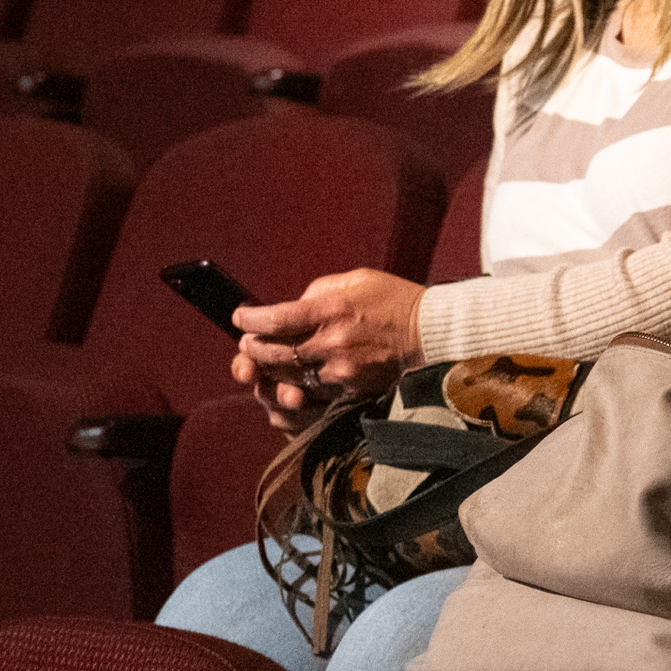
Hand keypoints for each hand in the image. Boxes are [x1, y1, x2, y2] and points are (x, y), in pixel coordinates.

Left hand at [230, 269, 426, 414]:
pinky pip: (311, 390)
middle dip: (252, 346)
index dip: (249, 320)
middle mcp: (332, 340)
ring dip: (270, 368)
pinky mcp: (350, 387)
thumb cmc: (393, 300)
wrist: (430, 332)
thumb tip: (293, 306)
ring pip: (287, 375)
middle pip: (273, 351)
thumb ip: (319, 291)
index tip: (240, 317)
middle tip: (247, 341)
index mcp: (332, 309)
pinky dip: (296, 384)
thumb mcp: (356, 280)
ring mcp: (340, 368)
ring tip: (265, 359)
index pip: (275, 319)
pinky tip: (291, 377)